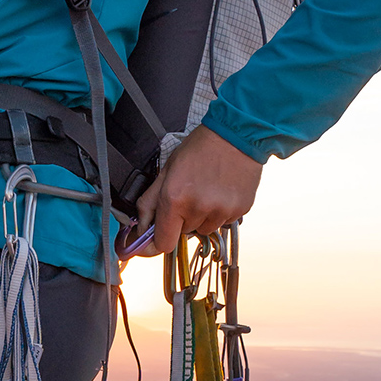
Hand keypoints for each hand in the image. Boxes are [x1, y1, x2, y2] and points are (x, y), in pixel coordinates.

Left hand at [133, 125, 262, 257]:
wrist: (235, 135)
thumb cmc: (200, 148)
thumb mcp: (166, 171)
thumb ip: (149, 202)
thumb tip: (141, 227)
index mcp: (175, 199)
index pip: (164, 243)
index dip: (156, 244)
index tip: (153, 243)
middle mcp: (198, 209)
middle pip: (183, 233)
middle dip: (181, 219)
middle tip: (187, 194)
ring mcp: (221, 212)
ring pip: (204, 229)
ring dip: (201, 217)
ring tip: (206, 190)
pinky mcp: (239, 211)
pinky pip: (222, 223)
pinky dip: (219, 212)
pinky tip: (220, 191)